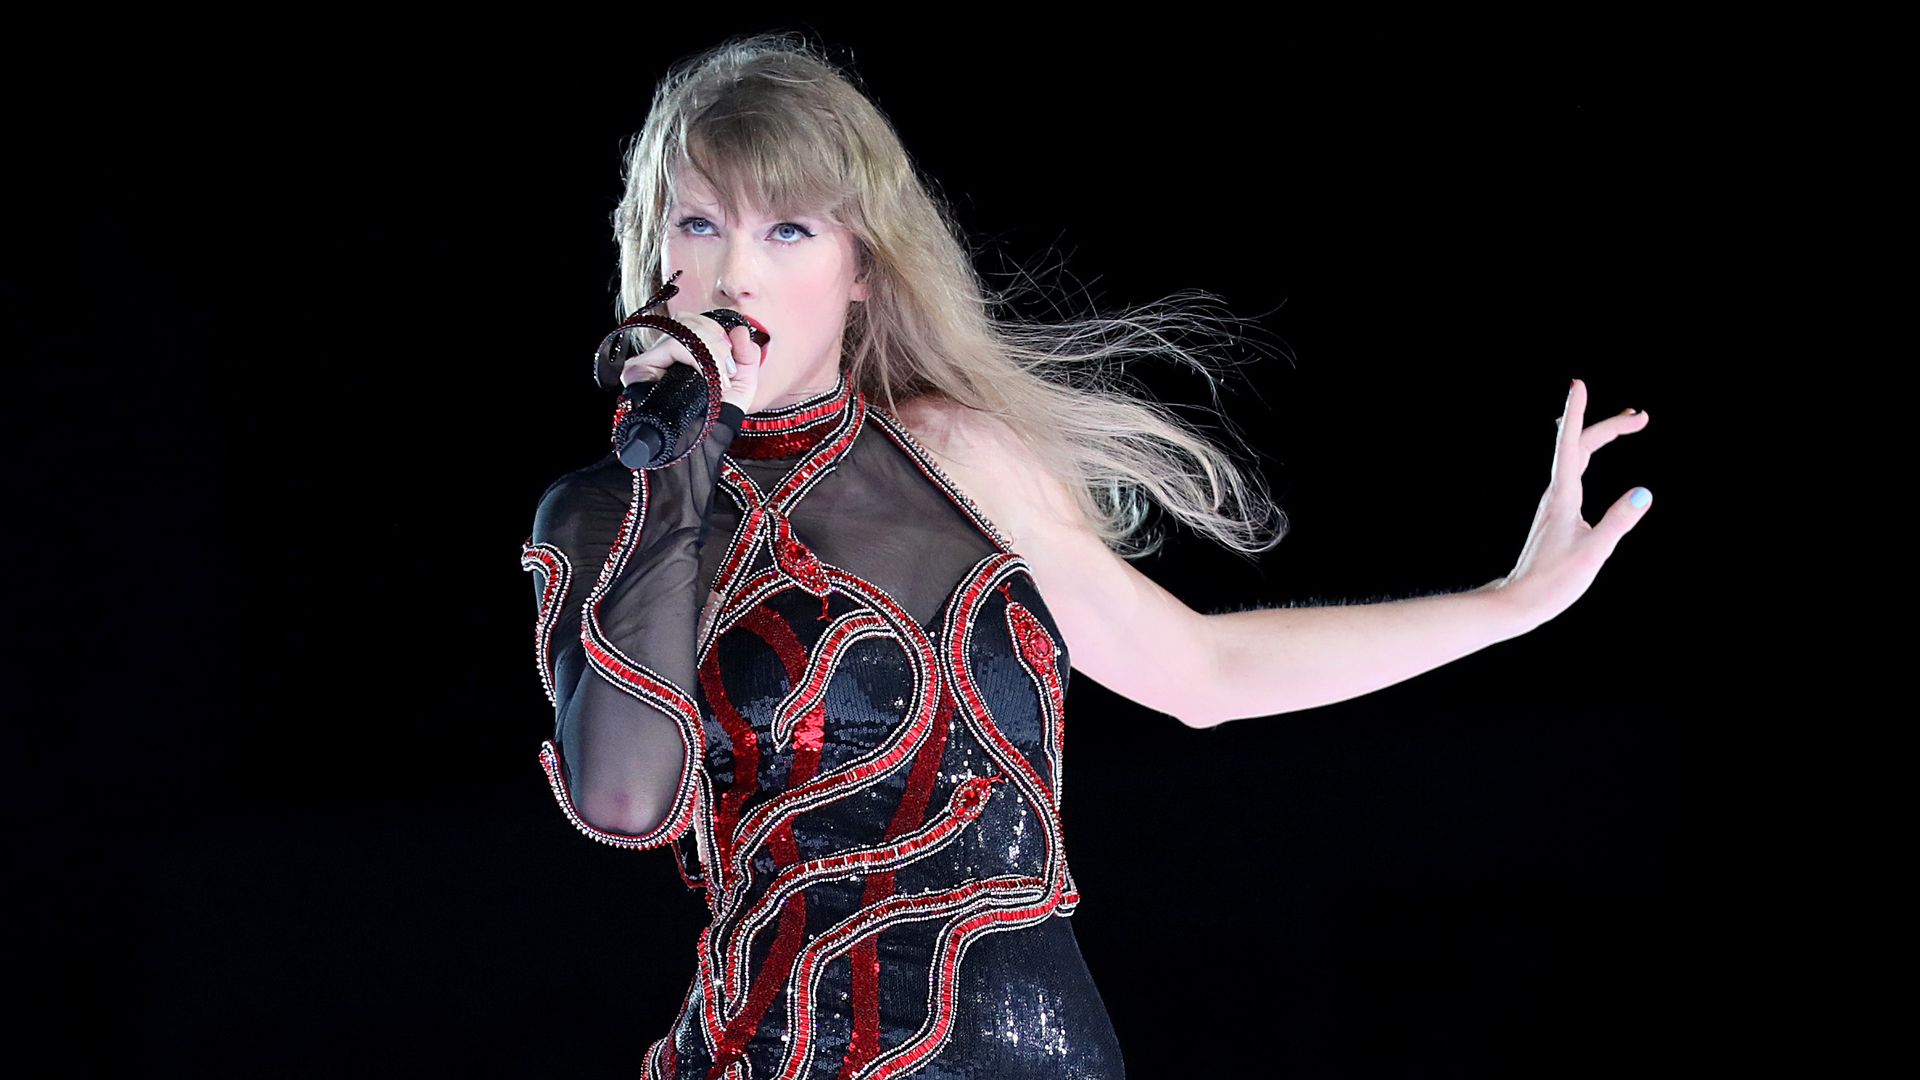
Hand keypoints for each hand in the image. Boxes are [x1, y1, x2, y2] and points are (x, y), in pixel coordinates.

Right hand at [619, 311, 765, 412]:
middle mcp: (663, 351)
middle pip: (688, 321)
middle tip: (728, 374)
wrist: (706, 441)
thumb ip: (747, 352)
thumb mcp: (743, 381)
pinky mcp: (638, 369)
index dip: (718, 334)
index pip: (694, 321)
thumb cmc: (719, 413)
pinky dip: (697, 358)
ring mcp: (648, 359)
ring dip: (711, 352)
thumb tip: (740, 330)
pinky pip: (672, 345)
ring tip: (720, 382)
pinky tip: (710, 381)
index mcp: (684, 349)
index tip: (733, 364)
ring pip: (682, 329)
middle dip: (717, 342)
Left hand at [1493, 379, 1652, 628]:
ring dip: (1600, 436)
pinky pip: (1574, 471)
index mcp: (1563, 497)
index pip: (1570, 445)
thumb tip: (1644, 493)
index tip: (1578, 384)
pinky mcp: (1557, 513)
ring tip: (1627, 423)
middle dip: (1608, 425)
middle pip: (1580, 445)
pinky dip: (1589, 454)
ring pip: (1576, 456)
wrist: (1520, 600)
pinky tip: (1592, 458)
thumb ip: (1618, 522)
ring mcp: (1554, 502)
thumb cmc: (1554, 581)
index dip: (1575, 413)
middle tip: (1641, 416)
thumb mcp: (1594, 553)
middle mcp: (1556, 493)